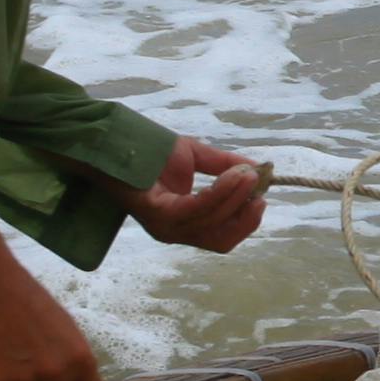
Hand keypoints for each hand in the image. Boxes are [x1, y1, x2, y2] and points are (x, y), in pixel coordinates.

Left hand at [129, 136, 273, 255]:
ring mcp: (165, 226)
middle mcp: (174, 232)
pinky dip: (221, 194)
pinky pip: (198, 209)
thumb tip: (257, 170)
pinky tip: (233, 177)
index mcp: (184, 224)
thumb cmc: (151, 152)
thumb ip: (225, 166)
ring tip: (249, 175)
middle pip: (222, 239)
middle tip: (260, 186)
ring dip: (237, 197)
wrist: (116, 141)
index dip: (246, 221)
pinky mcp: (158, 214)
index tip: (263, 196)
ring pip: (213, 223)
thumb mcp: (197, 158)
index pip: (222, 237)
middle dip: (246, 216)